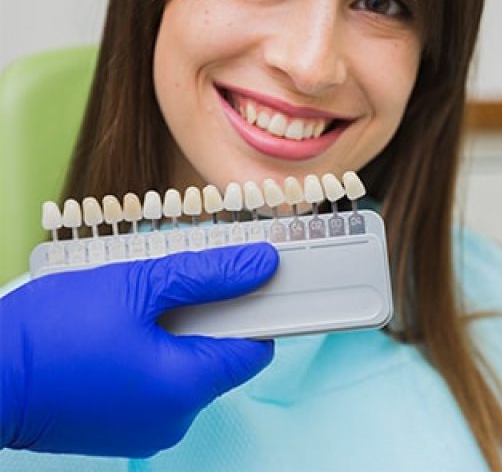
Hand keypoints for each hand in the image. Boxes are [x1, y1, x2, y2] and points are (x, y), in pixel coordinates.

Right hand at [0, 243, 278, 456]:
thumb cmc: (49, 335)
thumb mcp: (136, 285)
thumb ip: (207, 274)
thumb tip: (261, 264)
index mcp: (187, 387)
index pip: (256, 347)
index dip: (259, 308)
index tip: (252, 276)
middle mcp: (175, 418)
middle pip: (220, 354)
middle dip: (208, 312)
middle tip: (178, 278)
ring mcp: (146, 428)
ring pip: (186, 365)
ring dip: (176, 329)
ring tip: (137, 302)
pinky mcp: (121, 427)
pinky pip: (156, 382)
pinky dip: (152, 351)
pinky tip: (121, 328)